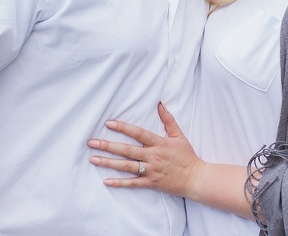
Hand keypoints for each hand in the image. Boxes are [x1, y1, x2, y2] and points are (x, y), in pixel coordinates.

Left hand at [87, 102, 203, 197]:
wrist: (195, 178)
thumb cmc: (187, 156)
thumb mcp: (179, 136)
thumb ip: (168, 120)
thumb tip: (160, 104)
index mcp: (159, 143)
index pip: (138, 133)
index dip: (123, 128)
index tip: (109, 123)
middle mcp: (153, 156)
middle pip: (127, 150)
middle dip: (108, 145)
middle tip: (92, 142)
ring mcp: (151, 170)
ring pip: (126, 166)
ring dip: (108, 162)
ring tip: (93, 158)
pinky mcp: (151, 183)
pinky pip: (133, 183)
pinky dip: (119, 183)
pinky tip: (106, 181)